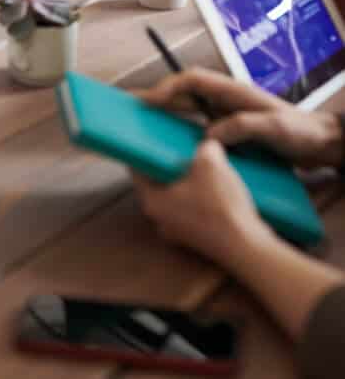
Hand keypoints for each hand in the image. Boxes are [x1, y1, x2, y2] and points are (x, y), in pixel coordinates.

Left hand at [132, 139, 270, 268]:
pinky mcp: (198, 239)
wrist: (248, 249)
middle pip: (159, 183)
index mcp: (151, 201)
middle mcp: (159, 219)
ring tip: (205, 167)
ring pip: (178, 197)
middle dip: (173, 165)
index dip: (147, 151)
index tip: (154, 139)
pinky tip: (219, 188)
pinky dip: (202, 198)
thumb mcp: (211, 163)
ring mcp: (178, 232)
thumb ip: (204, 147)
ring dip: (190, 183)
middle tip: (184, 150)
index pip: (139, 169)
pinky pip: (193, 211)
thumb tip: (207, 145)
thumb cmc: (221, 206)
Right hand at [139, 67, 344, 168]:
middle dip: (158, 98)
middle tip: (132, 108)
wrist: (321, 144)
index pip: (192, 80)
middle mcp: (225, 100)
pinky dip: (181, 131)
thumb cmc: (300, 132)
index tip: (152, 101)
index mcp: (232, 91)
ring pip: (187, 109)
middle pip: (183, 92)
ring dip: (166, 113)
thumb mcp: (274, 128)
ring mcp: (226, 114)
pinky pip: (198, 127)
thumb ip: (242, 127)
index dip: (169, 87)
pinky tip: (172, 145)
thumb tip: (208, 135)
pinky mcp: (229, 130)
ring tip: (143, 124)